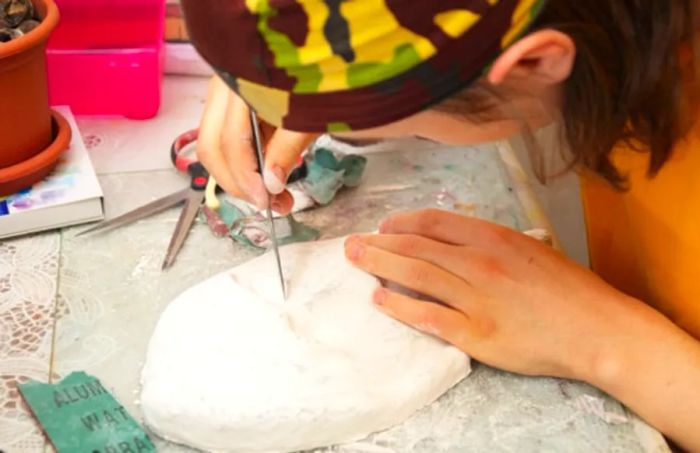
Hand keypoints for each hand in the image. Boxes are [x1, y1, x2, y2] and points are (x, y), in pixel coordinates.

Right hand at [196, 76, 318, 213]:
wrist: (325, 53)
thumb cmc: (319, 76)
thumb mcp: (309, 114)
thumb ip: (287, 148)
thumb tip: (271, 185)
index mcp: (240, 84)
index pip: (231, 141)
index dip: (246, 177)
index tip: (267, 201)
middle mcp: (223, 87)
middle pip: (212, 147)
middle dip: (237, 183)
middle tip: (268, 204)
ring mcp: (224, 94)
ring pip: (215, 146)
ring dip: (240, 177)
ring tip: (274, 196)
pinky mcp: (233, 104)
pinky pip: (227, 140)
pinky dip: (244, 162)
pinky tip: (268, 175)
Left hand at [344, 208, 652, 380]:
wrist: (595, 328)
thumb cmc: (567, 288)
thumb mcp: (529, 249)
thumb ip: (489, 242)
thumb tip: (451, 240)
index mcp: (493, 236)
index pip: (433, 222)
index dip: (402, 222)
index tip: (384, 226)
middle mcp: (478, 262)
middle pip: (415, 246)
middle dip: (378, 242)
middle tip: (353, 244)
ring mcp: (474, 298)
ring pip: (415, 275)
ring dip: (379, 267)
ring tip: (356, 262)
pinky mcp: (474, 333)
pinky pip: (427, 316)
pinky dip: (398, 307)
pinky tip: (378, 300)